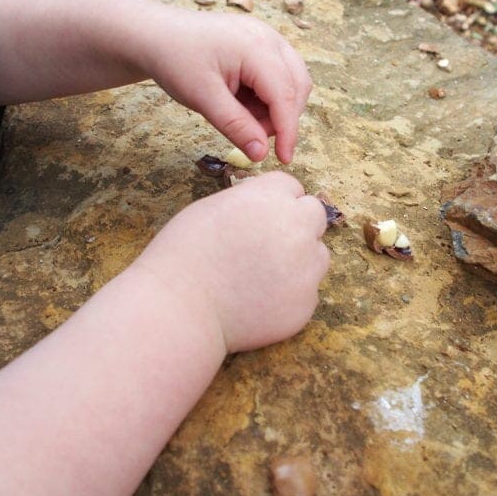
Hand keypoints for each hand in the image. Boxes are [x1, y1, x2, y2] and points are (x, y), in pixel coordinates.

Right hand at [133, 172, 329, 352]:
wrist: (179, 308)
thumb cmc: (184, 254)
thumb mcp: (212, 208)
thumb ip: (249, 202)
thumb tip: (266, 206)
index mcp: (271, 197)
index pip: (291, 187)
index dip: (274, 202)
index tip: (259, 217)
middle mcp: (296, 227)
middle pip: (314, 215)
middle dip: (296, 225)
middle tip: (267, 245)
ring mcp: (306, 268)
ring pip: (317, 256)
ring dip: (298, 261)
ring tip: (259, 277)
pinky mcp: (306, 304)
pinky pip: (307, 293)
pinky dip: (289, 296)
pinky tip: (257, 302)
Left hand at [138, 9, 311, 163]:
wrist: (156, 35)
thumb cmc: (175, 60)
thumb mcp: (203, 98)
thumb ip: (235, 126)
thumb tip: (261, 154)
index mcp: (256, 47)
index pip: (285, 95)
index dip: (288, 131)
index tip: (284, 159)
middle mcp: (269, 37)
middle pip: (297, 87)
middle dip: (280, 117)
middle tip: (248, 133)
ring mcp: (267, 37)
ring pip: (292, 81)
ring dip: (275, 107)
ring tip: (240, 114)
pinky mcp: (262, 43)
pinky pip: (279, 74)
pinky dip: (268, 95)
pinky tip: (241, 101)